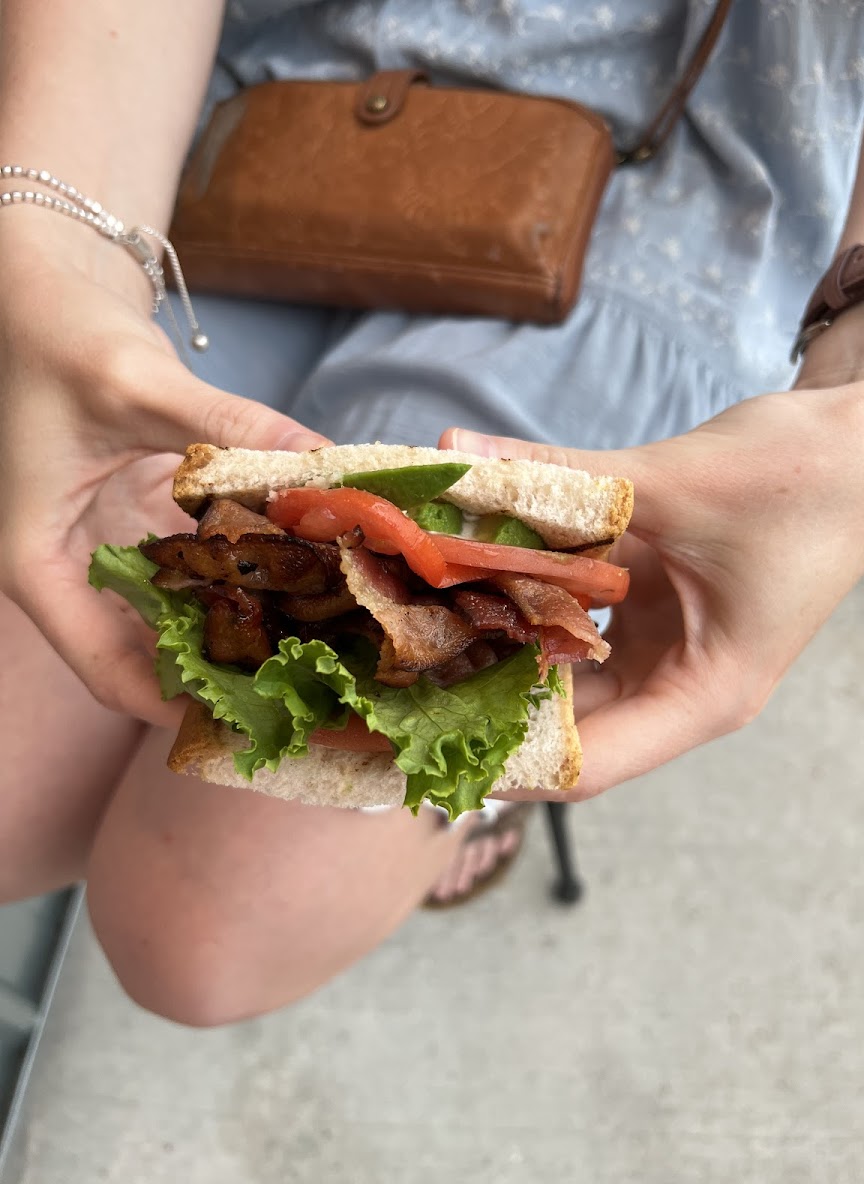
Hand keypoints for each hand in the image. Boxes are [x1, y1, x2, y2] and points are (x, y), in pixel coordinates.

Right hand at [0, 216, 328, 725]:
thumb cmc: (51, 335)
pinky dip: (245, 565)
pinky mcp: (144, 519)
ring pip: (182, 611)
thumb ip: (230, 426)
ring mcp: (111, 545)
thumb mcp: (135, 385)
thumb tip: (326, 460)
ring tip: (324, 633)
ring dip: (245, 620)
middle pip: (153, 651)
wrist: (38, 289)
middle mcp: (75, 568)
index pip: (106, 670)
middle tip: (313, 679)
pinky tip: (304, 564)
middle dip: (229, 669)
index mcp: (40, 565)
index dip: (178, 705)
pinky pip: (198, 562)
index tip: (255, 716)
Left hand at [440, 371, 863, 798]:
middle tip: (392, 683)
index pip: (586, 764)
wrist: (863, 439)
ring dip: (496, 642)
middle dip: (480, 702)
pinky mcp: (649, 599)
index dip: (502, 765)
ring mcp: (661, 641)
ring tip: (410, 627)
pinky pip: (574, 609)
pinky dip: (526, 589)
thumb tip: (453, 454)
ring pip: (561, 664)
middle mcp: (676, 680)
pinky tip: (466, 564)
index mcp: (701, 692)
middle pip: (562, 721)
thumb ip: (560, 477)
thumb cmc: (804, 480)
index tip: (421, 745)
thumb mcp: (674, 484)